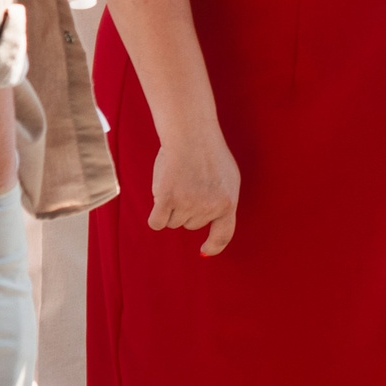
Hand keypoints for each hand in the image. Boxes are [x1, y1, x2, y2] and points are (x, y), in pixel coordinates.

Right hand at [151, 127, 240, 255]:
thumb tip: (214, 226)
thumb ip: (222, 201)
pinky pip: (157, 223)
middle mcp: (209, 207)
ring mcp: (188, 204)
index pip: (223, 235)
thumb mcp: (228, 178)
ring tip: (177, 181)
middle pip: (190, 225)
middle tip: (188, 183)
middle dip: (186, 209)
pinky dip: (156, 215)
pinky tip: (161, 195)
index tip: (204, 251)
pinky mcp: (166, 199)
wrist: (190, 134)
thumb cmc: (209, 153)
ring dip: (171, 207)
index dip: (213, 246)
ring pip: (173, 223)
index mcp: (228, 202)